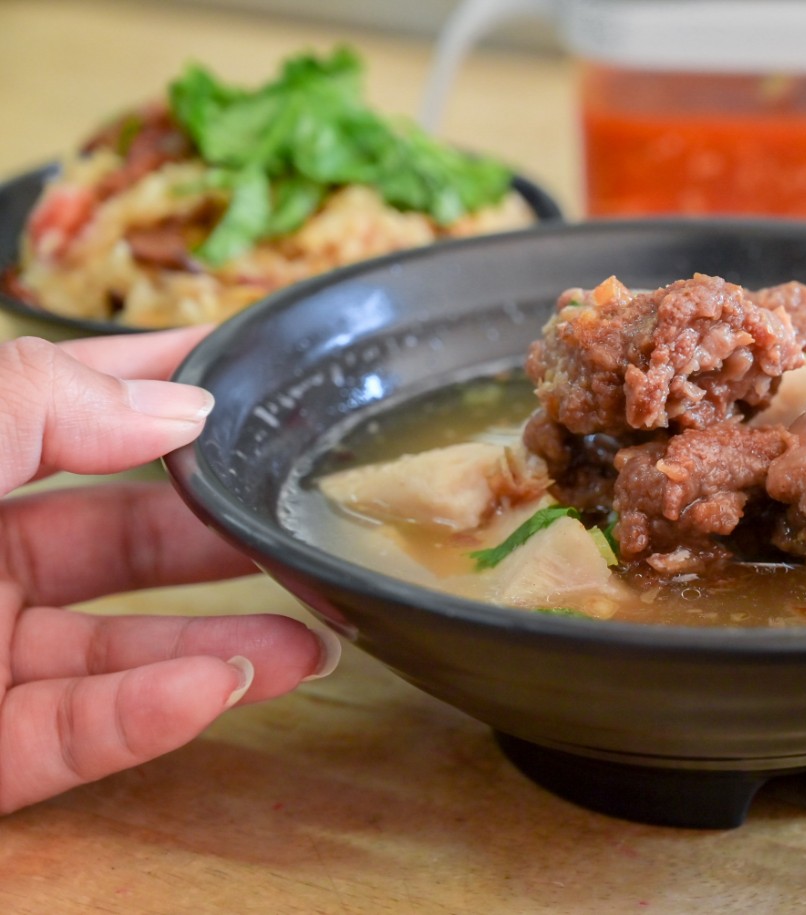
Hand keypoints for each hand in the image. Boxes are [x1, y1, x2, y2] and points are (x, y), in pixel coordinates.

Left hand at [0, 328, 336, 813]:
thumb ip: (48, 405)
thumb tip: (182, 406)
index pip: (71, 413)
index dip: (163, 386)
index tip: (257, 369)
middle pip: (119, 545)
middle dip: (223, 536)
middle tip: (310, 524)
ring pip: (117, 653)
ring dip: (222, 649)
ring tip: (318, 640)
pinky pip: (76, 738)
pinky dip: (152, 716)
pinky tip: (226, 688)